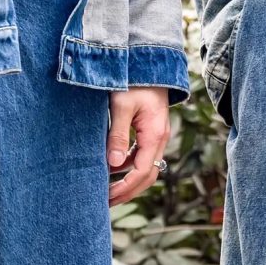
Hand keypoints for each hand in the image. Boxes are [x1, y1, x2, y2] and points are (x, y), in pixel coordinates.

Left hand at [107, 87, 170, 206]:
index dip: (125, 188)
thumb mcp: (122, 106)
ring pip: (145, 167)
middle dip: (128, 191)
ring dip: (128, 180)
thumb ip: (118, 135)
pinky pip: (141, 155)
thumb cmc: (134, 80)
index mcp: (154, 135)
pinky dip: (128, 166)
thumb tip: (113, 164)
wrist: (150, 62)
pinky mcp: (150, 130)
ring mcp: (156, 135)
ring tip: (107, 190)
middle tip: (106, 202)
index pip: (142, 172)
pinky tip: (112, 168)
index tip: (107, 197)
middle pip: (147, 176)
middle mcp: (159, 138)